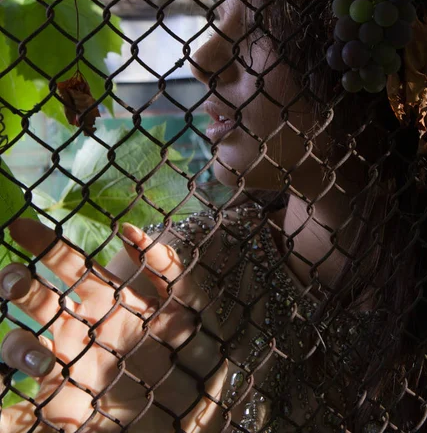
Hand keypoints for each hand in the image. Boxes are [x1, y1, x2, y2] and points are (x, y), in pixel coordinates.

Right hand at [0, 219, 227, 432]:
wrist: (195, 408)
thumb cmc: (193, 352)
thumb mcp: (190, 307)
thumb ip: (167, 269)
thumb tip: (130, 232)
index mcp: (108, 300)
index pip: (70, 266)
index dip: (45, 245)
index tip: (17, 225)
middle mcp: (82, 328)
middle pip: (39, 301)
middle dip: (20, 286)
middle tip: (13, 279)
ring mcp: (70, 367)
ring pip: (23, 347)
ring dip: (17, 346)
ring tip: (43, 361)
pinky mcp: (65, 408)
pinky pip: (20, 413)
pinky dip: (4, 417)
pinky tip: (1, 417)